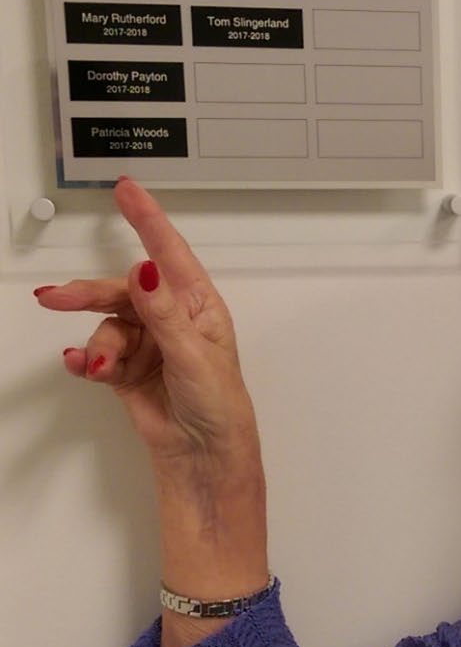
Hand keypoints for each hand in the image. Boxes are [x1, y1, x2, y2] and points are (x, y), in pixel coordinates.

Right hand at [34, 178, 259, 476]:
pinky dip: (88, 360)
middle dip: (89, 295)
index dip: (147, 219)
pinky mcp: (127, 370)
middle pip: (121, 291)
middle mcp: (170, 318)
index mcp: (197, 305)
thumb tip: (144, 269)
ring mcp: (147, 343)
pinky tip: (82, 368)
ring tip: (99, 366)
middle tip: (56, 297)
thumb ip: (164, 313)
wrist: (204, 457)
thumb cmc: (218, 404)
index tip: (126, 189)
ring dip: (99, 345)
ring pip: (107, 325)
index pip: (169, 253)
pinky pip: (98, 355)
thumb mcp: (195, 355)